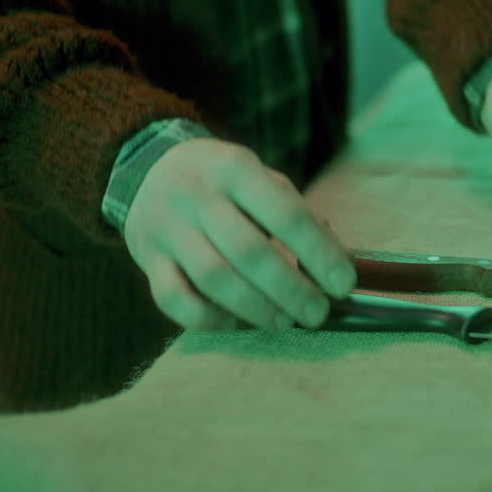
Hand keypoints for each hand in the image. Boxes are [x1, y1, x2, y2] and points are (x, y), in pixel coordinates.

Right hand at [122, 138, 356, 330]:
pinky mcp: (147, 259)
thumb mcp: (262, 179)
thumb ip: (299, 215)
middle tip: (318, 313)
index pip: (285, 214)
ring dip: (256, 308)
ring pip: (213, 279)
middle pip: (248, 251)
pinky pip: (174, 300)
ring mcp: (167, 228)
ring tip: (286, 322)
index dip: (319, 253)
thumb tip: (339, 261)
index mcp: (236, 168)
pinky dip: (210, 319)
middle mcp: (197, 195)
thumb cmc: (225, 182)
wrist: (151, 168)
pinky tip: (239, 323)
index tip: (344, 284)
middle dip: (290, 289)